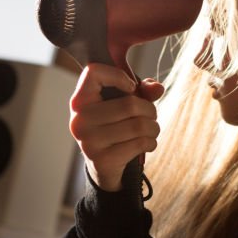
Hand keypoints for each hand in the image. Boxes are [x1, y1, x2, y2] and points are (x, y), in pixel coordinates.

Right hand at [68, 63, 164, 191]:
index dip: (118, 75)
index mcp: (80, 100)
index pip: (94, 72)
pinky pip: (139, 144)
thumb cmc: (115, 125)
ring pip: (138, 126)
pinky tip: (148, 143)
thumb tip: (158, 88)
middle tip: (151, 115)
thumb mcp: (125, 103)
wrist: (103, 165)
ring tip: (152, 129)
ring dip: (153, 127)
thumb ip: (143, 90)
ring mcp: (89, 141)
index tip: (130, 88)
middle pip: (130, 104)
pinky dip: (151, 142)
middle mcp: (79, 120)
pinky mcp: (102, 160)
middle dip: (150, 110)